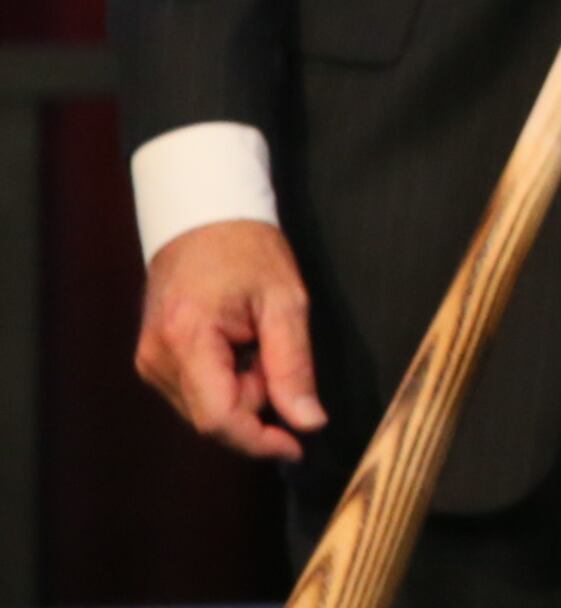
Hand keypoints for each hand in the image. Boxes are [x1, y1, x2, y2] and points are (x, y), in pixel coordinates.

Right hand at [136, 219, 326, 461]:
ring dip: (243, 393)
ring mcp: (150, 361)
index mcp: (187, 340)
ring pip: (204, 409)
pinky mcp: (153, 361)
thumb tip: (308, 422)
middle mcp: (157, 359)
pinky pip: (195, 393)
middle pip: (212, 418)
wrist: (203, 218)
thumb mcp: (286, 302)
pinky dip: (227, 383)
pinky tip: (241, 348)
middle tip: (279, 358)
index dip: (259, 440)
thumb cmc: (247, 250)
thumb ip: (294, 366)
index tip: (298, 443)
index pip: (219, 419)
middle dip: (257, 406)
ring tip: (259, 343)